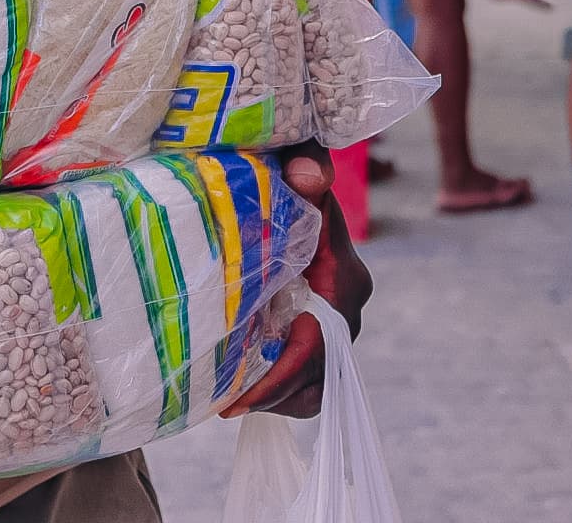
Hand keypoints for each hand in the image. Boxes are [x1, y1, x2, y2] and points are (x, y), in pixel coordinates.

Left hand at [220, 142, 371, 419]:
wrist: (283, 188)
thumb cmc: (278, 177)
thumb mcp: (283, 167)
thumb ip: (302, 166)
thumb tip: (309, 177)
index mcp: (343, 275)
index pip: (319, 341)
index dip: (281, 374)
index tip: (238, 394)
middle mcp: (347, 306)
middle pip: (318, 372)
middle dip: (272, 393)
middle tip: (224, 404)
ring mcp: (338, 325)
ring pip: (317, 385)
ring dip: (275, 397)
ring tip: (227, 402)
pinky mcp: (323, 335)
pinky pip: (311, 383)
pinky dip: (280, 393)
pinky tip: (239, 393)